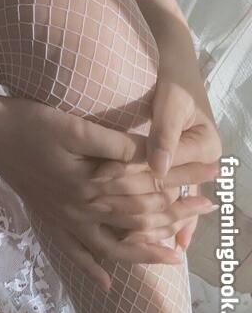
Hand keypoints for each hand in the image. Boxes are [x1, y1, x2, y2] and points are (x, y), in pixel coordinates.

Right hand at [0, 97, 196, 292]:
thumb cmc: (29, 122)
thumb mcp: (73, 126)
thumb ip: (114, 144)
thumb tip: (152, 156)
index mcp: (91, 185)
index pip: (147, 190)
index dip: (180, 183)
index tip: (209, 176)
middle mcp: (82, 210)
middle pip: (138, 219)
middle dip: (177, 214)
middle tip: (207, 207)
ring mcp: (65, 219)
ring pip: (114, 246)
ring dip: (146, 252)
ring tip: (174, 256)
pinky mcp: (50, 219)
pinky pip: (75, 253)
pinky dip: (93, 269)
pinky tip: (107, 284)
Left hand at [92, 25, 221, 252]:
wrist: (178, 65)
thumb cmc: (174, 81)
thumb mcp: (170, 104)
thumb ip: (164, 135)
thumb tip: (158, 168)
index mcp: (205, 147)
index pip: (170, 171)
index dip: (138, 179)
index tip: (108, 188)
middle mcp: (204, 161)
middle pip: (175, 190)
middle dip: (154, 212)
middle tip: (129, 234)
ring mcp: (194, 164)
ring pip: (177, 197)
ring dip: (164, 221)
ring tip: (147, 247)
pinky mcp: (182, 163)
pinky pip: (175, 192)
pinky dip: (168, 212)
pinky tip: (164, 236)